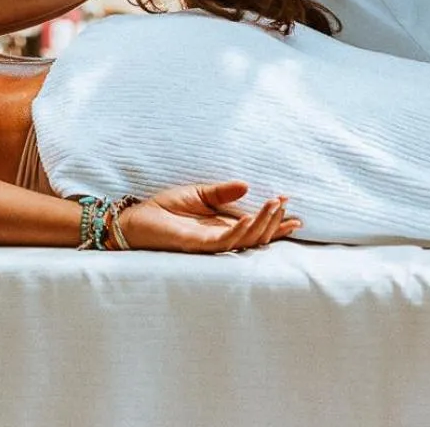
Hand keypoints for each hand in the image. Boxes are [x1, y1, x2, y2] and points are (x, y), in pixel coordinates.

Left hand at [116, 182, 299, 253]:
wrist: (136, 218)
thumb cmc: (164, 208)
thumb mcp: (198, 193)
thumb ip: (222, 192)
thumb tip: (247, 185)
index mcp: (223, 226)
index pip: (256, 227)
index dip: (275, 221)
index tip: (293, 210)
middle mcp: (221, 237)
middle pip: (257, 236)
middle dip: (274, 221)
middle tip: (285, 204)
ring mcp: (211, 243)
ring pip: (245, 240)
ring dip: (262, 223)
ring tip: (273, 205)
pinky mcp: (197, 245)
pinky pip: (223, 242)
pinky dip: (239, 231)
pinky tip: (249, 218)